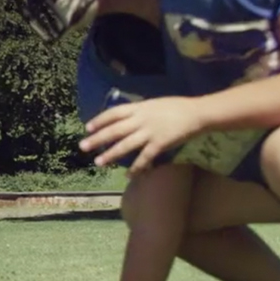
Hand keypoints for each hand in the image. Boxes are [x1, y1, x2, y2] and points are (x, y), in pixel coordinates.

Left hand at [79, 96, 203, 174]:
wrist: (196, 113)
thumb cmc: (175, 107)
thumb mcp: (153, 104)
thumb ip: (139, 111)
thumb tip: (125, 118)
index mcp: (139, 107)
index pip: (114, 113)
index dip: (99, 120)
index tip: (87, 127)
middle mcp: (141, 119)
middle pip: (115, 130)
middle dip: (98, 139)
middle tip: (83, 147)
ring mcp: (150, 132)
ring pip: (126, 145)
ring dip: (111, 154)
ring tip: (99, 162)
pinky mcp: (160, 144)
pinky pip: (145, 158)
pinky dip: (136, 168)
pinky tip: (128, 175)